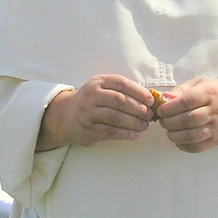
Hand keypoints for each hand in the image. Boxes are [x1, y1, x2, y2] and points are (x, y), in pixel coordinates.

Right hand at [37, 74, 153, 150]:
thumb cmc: (92, 101)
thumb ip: (121, 91)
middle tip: (149, 115)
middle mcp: (91, 95)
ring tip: (144, 126)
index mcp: (98, 82)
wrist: (66, 116)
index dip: (138, 92)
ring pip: (115, 117)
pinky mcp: (88, 129)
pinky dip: (124, 134)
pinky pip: (109, 131)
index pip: (121, 84)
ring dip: (133, 122)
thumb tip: (148, 100)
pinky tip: (135, 135)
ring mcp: (88, 113)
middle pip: (119, 101)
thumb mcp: (102, 89)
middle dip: (138, 108)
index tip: (151, 100)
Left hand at [155, 78, 217, 153]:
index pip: (187, 101)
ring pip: (193, 135)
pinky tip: (177, 139)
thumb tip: (164, 98)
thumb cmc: (212, 93)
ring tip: (169, 131)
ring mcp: (217, 127)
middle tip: (162, 121)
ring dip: (175, 135)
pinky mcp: (216, 140)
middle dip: (170, 122)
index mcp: (210, 93)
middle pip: (189, 119)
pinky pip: (197, 147)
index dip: (170, 107)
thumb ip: (180, 91)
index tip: (160, 110)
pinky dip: (183, 145)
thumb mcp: (198, 84)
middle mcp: (215, 111)